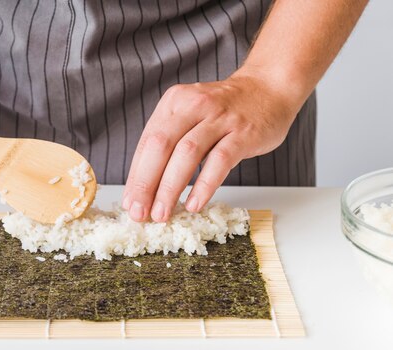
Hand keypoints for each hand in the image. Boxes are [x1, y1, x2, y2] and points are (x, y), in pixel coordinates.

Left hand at [122, 72, 300, 221]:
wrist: (269, 88)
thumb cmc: (224, 111)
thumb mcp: (190, 116)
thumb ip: (169, 143)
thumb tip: (143, 188)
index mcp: (174, 103)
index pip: (147, 143)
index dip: (135, 176)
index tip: (130, 203)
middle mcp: (193, 105)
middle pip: (160, 146)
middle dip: (146, 183)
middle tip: (140, 213)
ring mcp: (219, 118)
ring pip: (186, 154)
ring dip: (170, 188)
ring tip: (162, 213)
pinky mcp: (243, 133)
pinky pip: (219, 161)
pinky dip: (204, 185)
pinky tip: (194, 203)